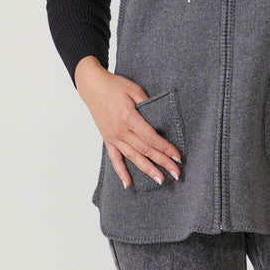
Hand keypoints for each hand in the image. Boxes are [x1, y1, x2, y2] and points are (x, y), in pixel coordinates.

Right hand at [74, 56, 182, 188]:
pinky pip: (114, 159)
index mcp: (129, 118)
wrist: (92, 86)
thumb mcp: (134, 90)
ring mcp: (113, 137)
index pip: (151, 138)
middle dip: (162, 162)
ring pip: (133, 157)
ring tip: (160, 180)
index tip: (177, 156)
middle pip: (145, 150)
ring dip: (147, 170)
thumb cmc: (114, 85)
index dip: (165, 148)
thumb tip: (159, 119)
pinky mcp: (107, 139)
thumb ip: (148, 104)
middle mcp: (121, 131)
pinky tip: (128, 183)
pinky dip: (121, 172)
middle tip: (176, 173)